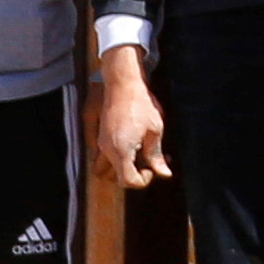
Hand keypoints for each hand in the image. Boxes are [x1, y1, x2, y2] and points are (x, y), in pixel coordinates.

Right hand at [90, 50, 169, 189]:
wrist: (122, 82)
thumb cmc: (140, 103)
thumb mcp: (155, 130)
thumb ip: (156, 155)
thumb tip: (164, 174)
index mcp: (121, 150)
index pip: (127, 181)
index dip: (142, 181)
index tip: (151, 169)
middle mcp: (106, 149)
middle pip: (109, 177)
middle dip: (127, 176)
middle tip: (143, 164)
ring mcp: (100, 141)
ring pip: (101, 167)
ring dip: (117, 167)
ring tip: (135, 155)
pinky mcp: (99, 133)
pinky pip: (101, 154)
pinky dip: (114, 156)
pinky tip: (130, 144)